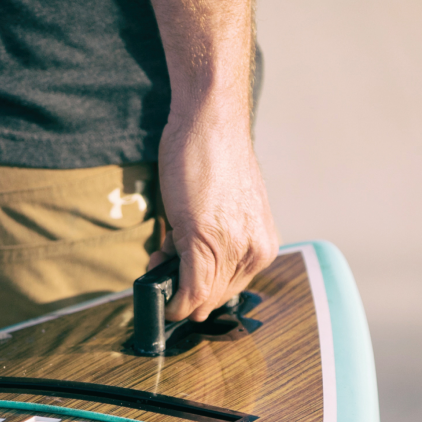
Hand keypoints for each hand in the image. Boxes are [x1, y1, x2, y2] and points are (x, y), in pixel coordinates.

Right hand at [147, 108, 278, 321]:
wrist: (209, 123)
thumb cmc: (212, 157)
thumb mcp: (223, 207)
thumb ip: (216, 240)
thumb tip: (191, 267)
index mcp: (262, 244)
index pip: (229, 290)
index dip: (200, 292)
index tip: (178, 281)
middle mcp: (255, 251)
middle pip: (216, 298)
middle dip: (185, 291)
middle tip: (164, 263)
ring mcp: (234, 249)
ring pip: (202, 297)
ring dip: (173, 287)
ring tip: (162, 253)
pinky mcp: (207, 242)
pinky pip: (192, 289)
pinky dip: (173, 299)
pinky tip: (158, 279)